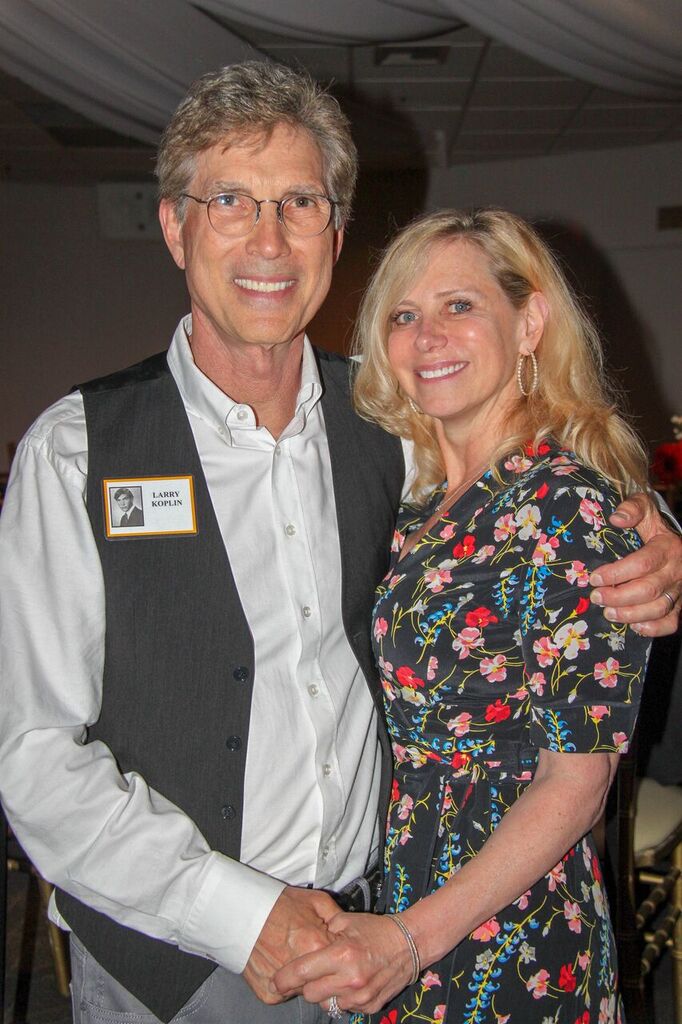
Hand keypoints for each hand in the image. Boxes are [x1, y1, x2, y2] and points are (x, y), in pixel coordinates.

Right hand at [242, 886, 338, 1003]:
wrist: (245, 910)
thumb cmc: (280, 904)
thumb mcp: (317, 901)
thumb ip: (338, 918)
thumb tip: (350, 933)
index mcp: (315, 944)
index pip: (339, 964)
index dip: (336, 955)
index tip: (329, 947)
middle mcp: (300, 968)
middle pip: (323, 981)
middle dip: (321, 971)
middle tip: (308, 951)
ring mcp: (282, 984)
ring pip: (304, 990)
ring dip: (303, 979)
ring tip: (291, 954)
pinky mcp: (268, 993)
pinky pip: (285, 994)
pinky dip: (285, 985)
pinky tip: (279, 962)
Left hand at [274, 911, 413, 1015]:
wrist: (409, 944)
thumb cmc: (375, 929)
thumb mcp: (345, 921)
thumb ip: (322, 932)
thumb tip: (301, 946)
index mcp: (341, 954)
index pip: (302, 973)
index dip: (283, 979)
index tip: (274, 981)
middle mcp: (350, 979)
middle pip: (310, 993)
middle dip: (306, 984)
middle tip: (310, 973)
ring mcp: (361, 997)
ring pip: (326, 1004)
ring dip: (324, 993)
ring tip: (333, 976)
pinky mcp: (370, 1007)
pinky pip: (345, 1008)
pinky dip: (342, 998)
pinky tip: (349, 983)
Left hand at [590, 492, 680, 635]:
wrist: (673, 542)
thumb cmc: (652, 526)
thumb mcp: (645, 509)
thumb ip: (633, 508)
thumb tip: (617, 519)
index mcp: (667, 547)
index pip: (643, 563)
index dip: (617, 573)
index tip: (595, 577)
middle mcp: (676, 571)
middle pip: (649, 589)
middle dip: (619, 596)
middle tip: (596, 597)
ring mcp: (679, 590)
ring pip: (658, 608)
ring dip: (630, 614)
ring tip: (608, 613)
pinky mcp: (679, 604)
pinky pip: (671, 622)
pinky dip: (653, 628)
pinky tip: (634, 625)